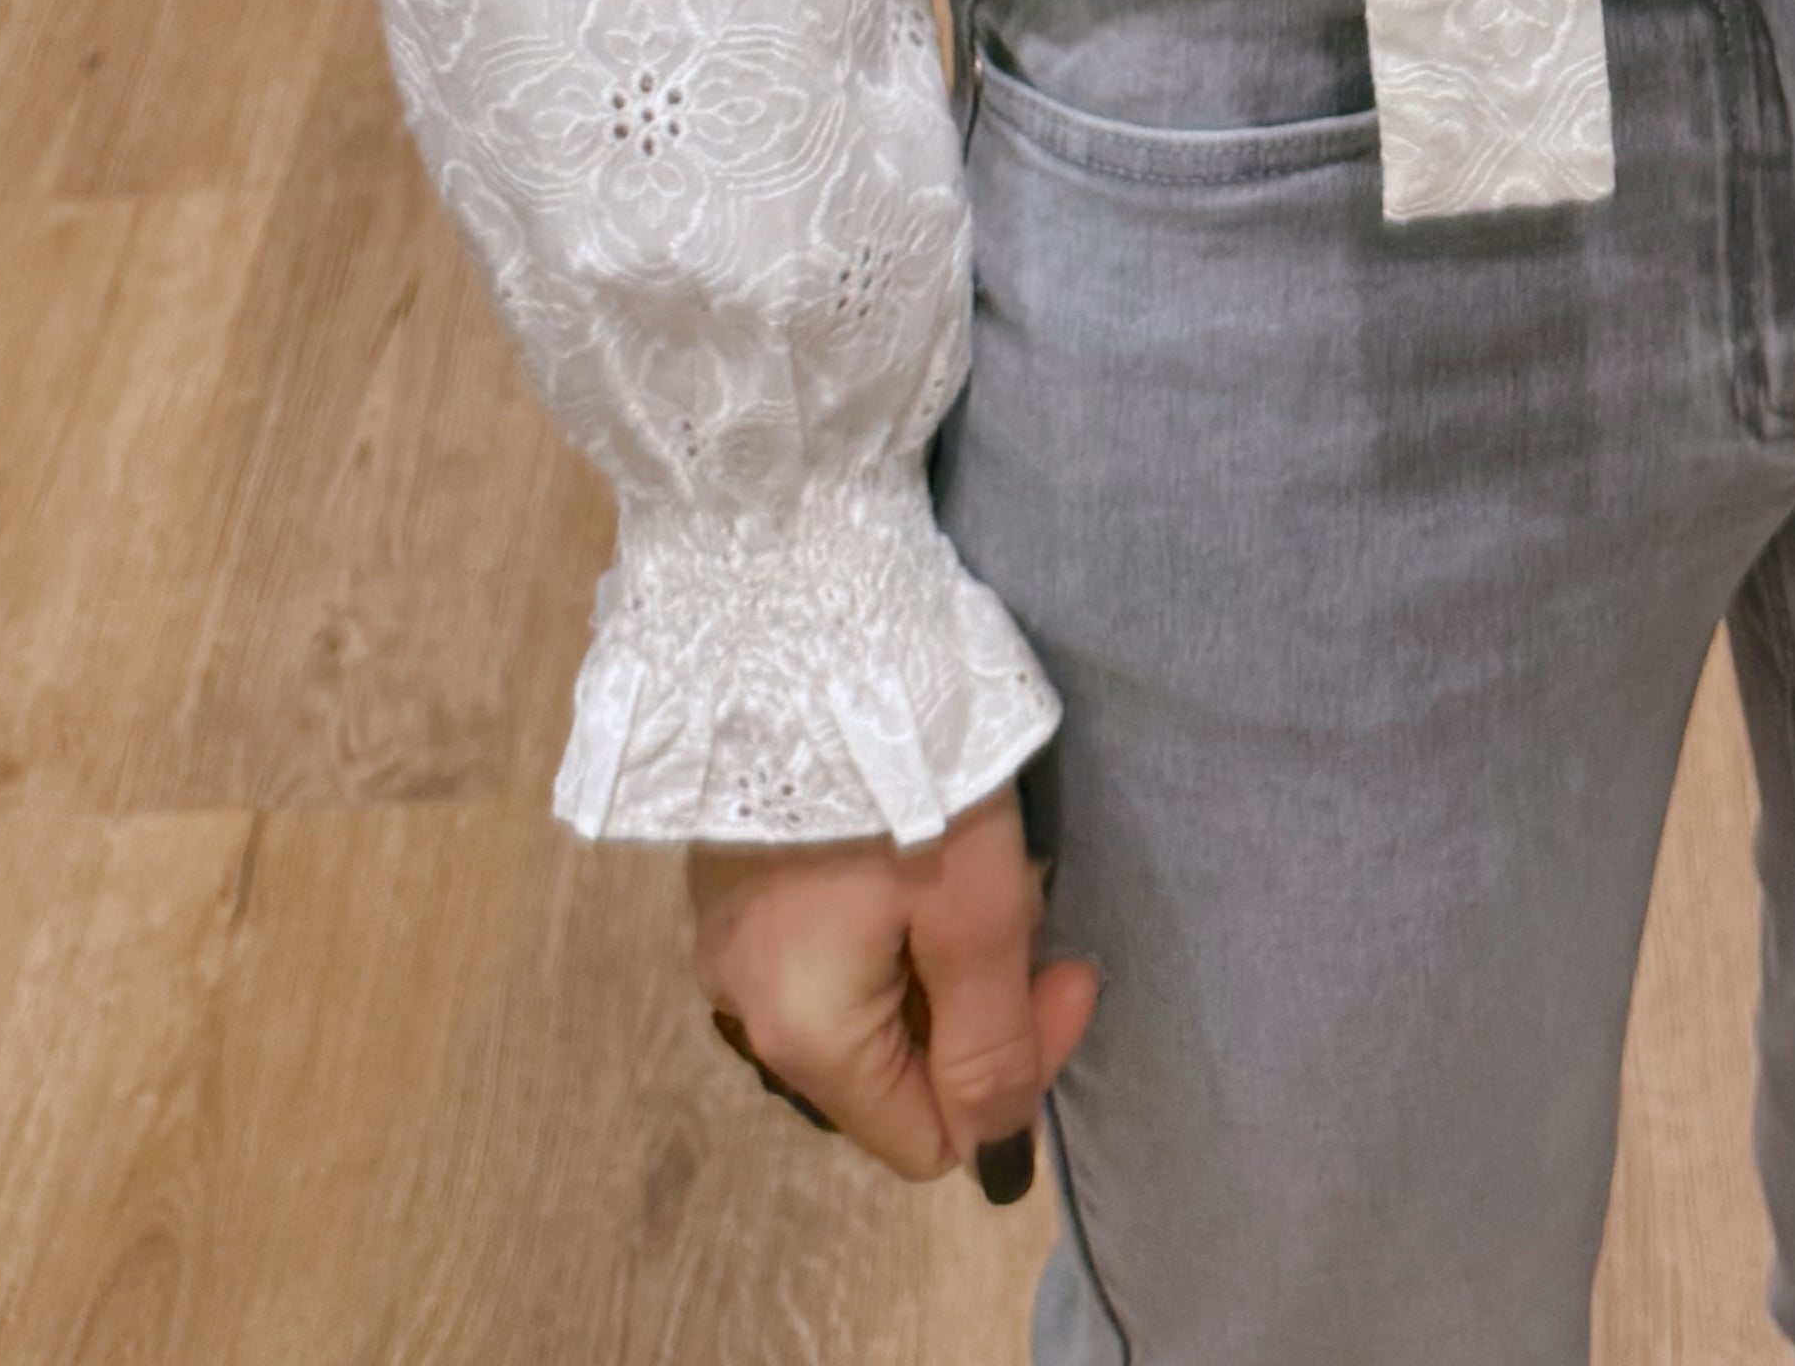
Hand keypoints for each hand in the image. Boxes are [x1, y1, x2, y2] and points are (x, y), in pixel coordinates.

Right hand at [688, 786, 1097, 1191]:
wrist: (794, 627)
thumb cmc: (904, 776)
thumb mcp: (978, 915)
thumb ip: (993, 1051)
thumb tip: (997, 1167)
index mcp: (803, 1040)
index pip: (929, 1139)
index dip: (1016, 1072)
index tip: (1066, 963)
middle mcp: (746, 1011)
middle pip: (893, 1073)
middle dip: (978, 1007)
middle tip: (1024, 899)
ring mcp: (729, 943)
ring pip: (864, 1005)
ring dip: (935, 958)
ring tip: (972, 862)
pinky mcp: (732, 880)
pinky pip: (825, 946)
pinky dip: (886, 916)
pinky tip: (915, 839)